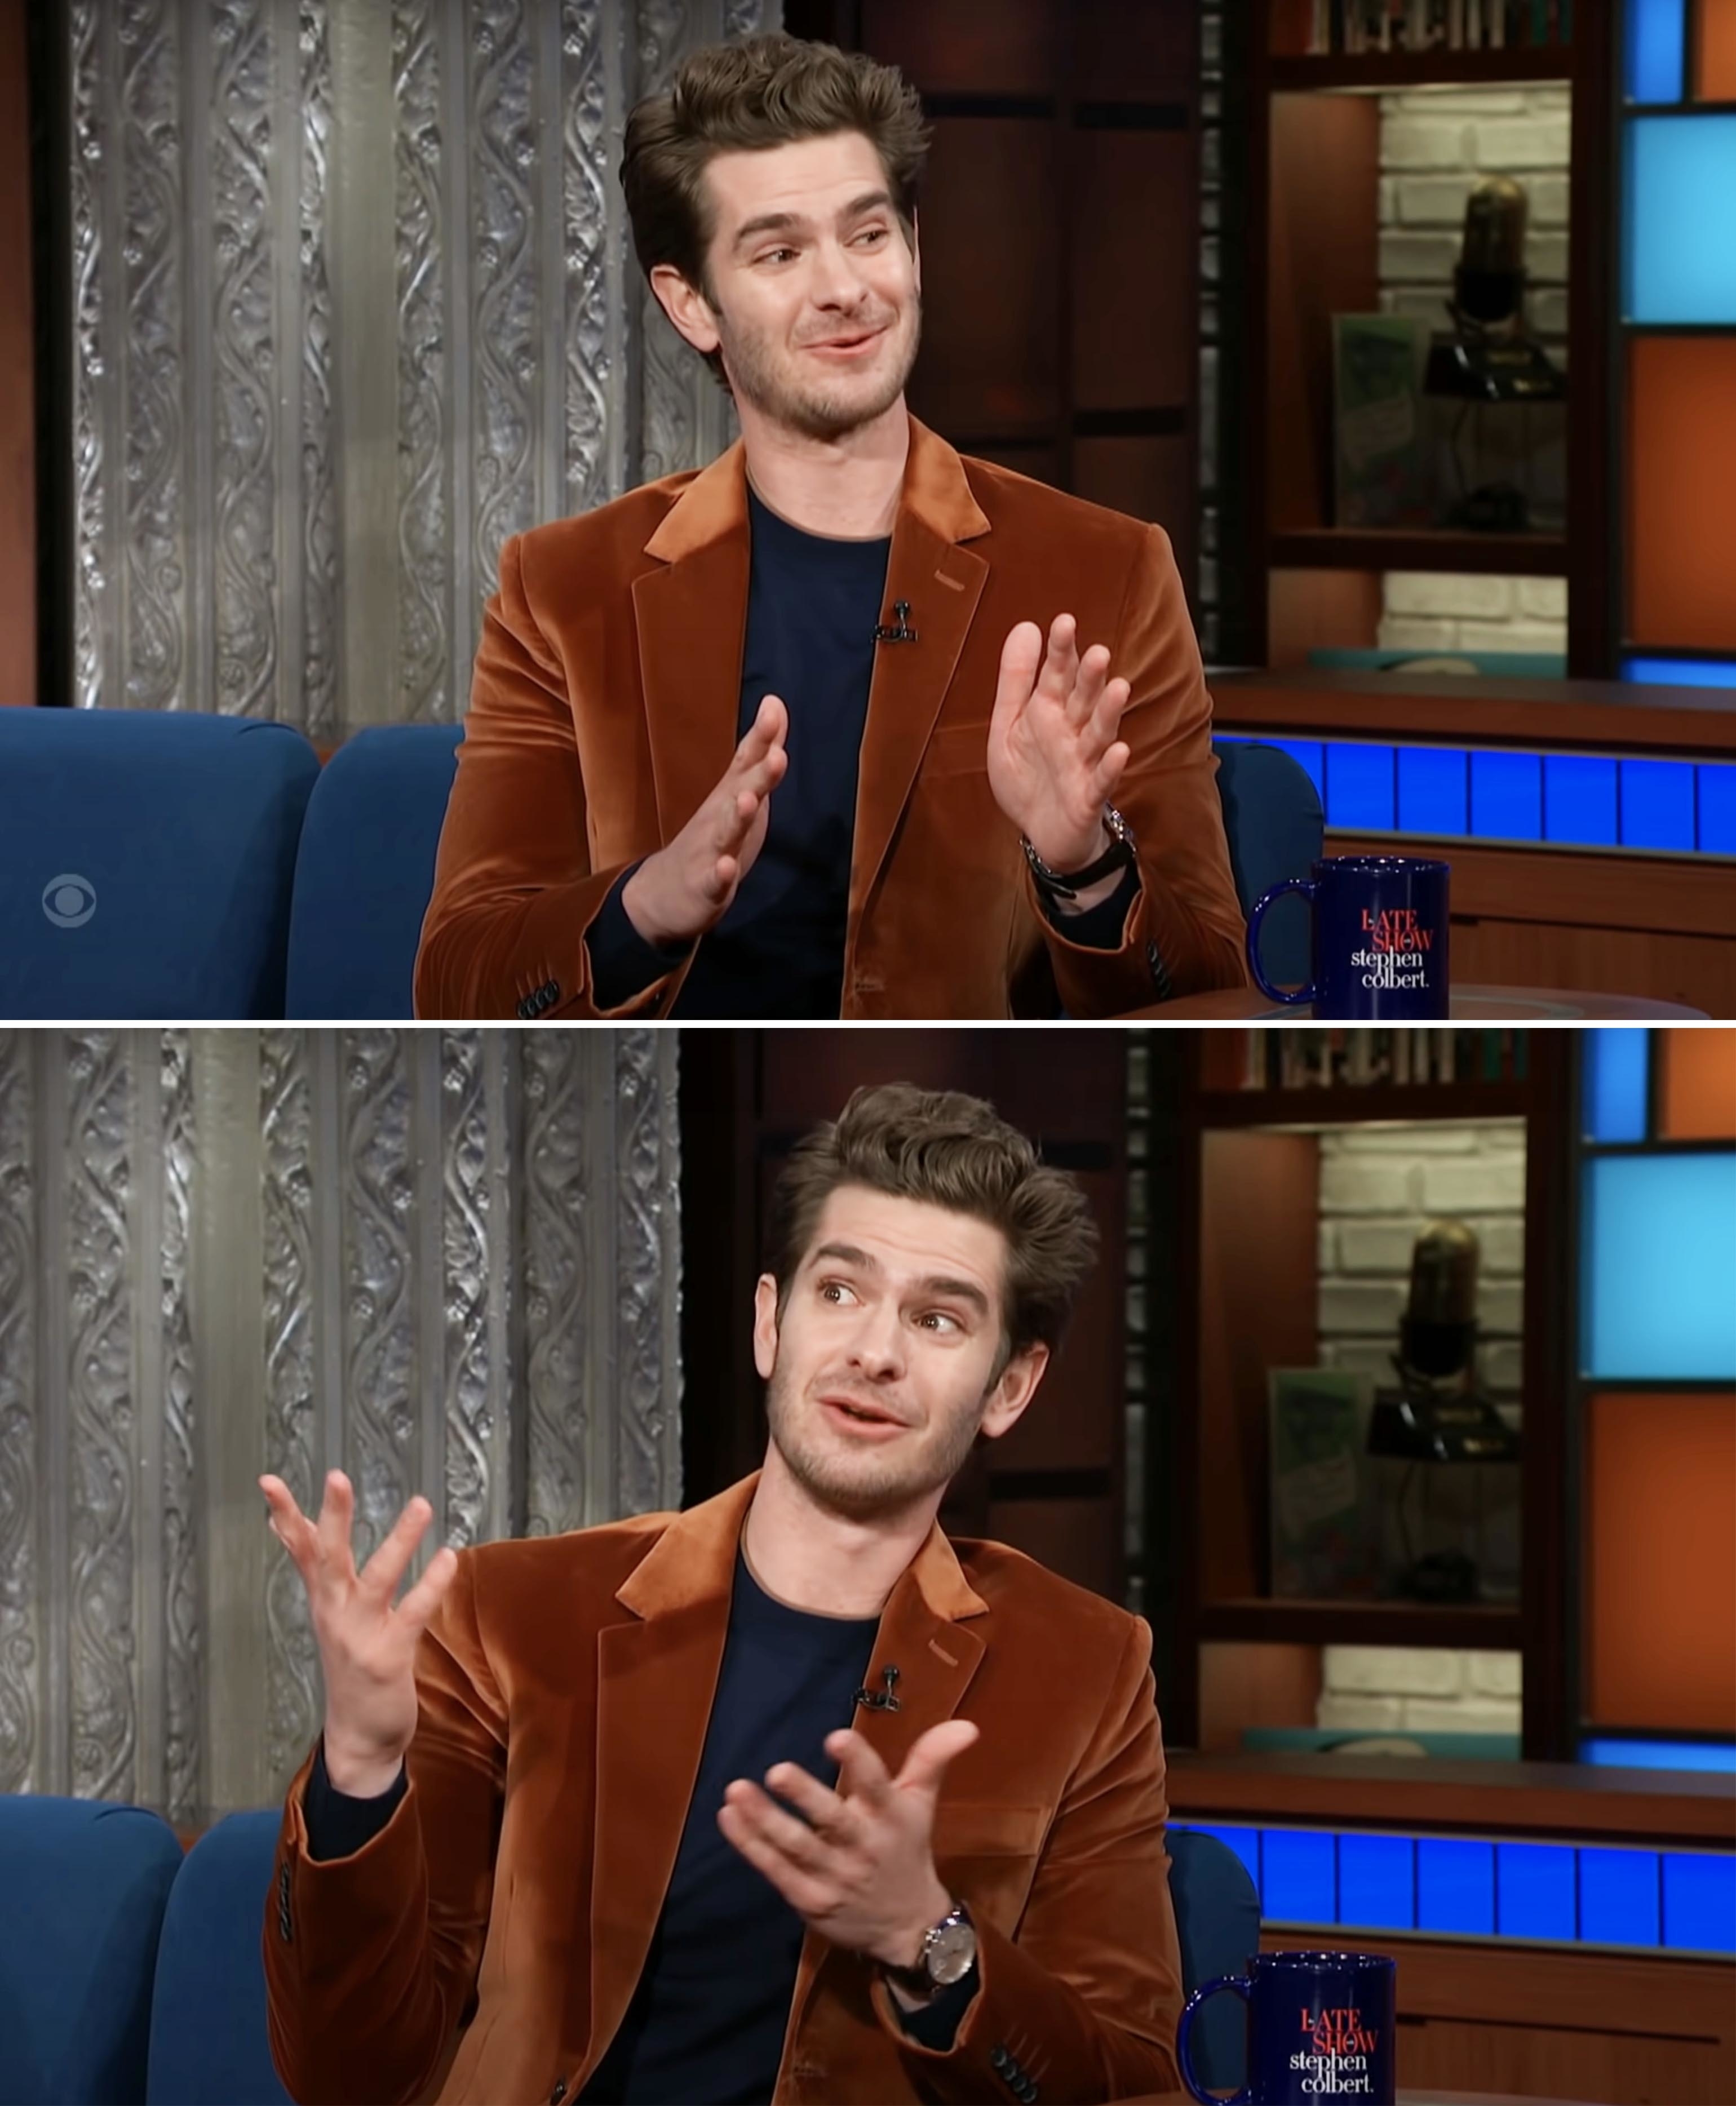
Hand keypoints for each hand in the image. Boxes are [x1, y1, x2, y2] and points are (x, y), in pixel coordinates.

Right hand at [259, 1469, 457, 1794]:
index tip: (268, 1481)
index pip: (299, 1550)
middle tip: (336, 1476)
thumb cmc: (352, 1666)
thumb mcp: (332, 1616)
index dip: (284, 1515)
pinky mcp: (388, 1657)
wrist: (359, 1737)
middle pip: (329, 1558)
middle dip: (332, 1517)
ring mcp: (359, 1635)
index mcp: (324, 1600)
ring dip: (398, 1542)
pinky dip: (430, 1585)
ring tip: (421, 1504)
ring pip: (375, 1580)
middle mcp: (335, 1614)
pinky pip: (412, 1614)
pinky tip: (448, 1557)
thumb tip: (291, 1532)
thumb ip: (322, 1574)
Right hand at [621, 694, 788, 947]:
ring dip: (736, 818)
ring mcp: (709, 852)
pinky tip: (727, 868)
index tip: (773, 710)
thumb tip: (775, 703)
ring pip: (725, 833)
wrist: (665, 892)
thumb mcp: (740, 791)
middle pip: (738, 793)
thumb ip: (758, 752)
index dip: (760, 739)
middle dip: (758, 776)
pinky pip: (713, 881)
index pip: (745, 762)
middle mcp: (717, 818)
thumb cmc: (712, 835)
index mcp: (729, 796)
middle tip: (777, 755)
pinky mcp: (704, 886)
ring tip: (748, 802)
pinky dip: (720, 875)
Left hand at [717, 1720, 978, 1971]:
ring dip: (764, 1820)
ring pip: (797, 1848)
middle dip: (806, 1796)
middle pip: (833, 1821)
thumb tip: (968, 1725)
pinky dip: (750, 1846)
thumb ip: (933, 1759)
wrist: (907, 1928)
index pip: (877, 1786)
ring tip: (736, 1790)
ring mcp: (835, 1878)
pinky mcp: (811, 1902)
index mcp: (891, 1817)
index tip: (836, 1736)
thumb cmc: (907, 1850)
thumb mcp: (922, 1803)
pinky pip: (776, 1872)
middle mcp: (864, 1847)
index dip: (858, 1762)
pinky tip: (729, 1817)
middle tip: (777, 1770)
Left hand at [988, 613, 1130, 880]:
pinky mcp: (1089, 798)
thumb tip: (1025, 626)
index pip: (1058, 674)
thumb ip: (1015, 681)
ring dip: (1109, 713)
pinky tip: (1119, 751)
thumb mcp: (1008, 726)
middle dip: (1091, 678)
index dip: (1061, 650)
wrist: (1041, 834)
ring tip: (1119, 688)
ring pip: (1099, 734)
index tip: (1064, 622)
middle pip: (1083, 700)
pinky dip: (1110, 768)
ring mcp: (1083, 764)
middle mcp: (1071, 733)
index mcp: (1049, 711)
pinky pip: (1101, 781)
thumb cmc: (1028, 777)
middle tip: (1098, 652)